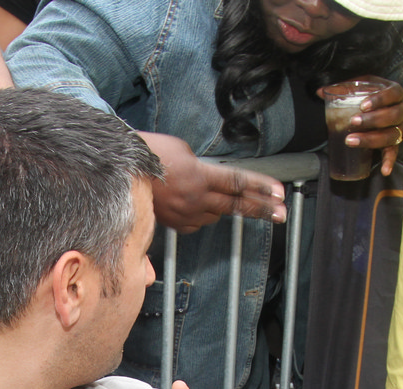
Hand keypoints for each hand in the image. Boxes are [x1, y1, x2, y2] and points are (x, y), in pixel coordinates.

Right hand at [139, 132, 285, 232]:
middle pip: (235, 205)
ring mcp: (185, 214)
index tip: (279, 194)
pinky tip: (191, 203)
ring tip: (207, 193)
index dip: (261, 188)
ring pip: (215, 214)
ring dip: (220, 205)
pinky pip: (196, 222)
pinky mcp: (174, 223)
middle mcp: (196, 199)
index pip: (239, 183)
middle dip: (261, 208)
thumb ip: (204, 169)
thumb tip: (211, 182)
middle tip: (282, 213)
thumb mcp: (184, 151)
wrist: (119, 170)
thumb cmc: (150, 154)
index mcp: (200, 176)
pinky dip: (200, 213)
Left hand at [322, 77, 402, 176]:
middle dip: (372, 120)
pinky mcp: (396, 142)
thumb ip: (344, 88)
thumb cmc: (375, 95)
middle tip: (353, 122)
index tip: (363, 106)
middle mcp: (401, 111)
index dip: (379, 100)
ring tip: (352, 141)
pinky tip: (384, 170)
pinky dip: (389, 161)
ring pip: (391, 135)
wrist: (392, 105)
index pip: (391, 94)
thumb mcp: (363, 86)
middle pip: (391, 116)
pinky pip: (394, 152)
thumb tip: (319, 92)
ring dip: (372, 139)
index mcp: (395, 93)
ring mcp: (399, 128)